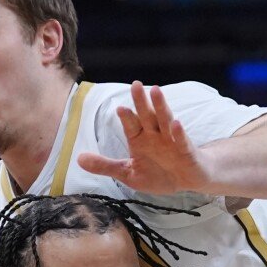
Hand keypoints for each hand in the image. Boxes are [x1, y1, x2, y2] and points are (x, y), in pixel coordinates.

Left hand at [77, 82, 212, 195]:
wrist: (187, 181)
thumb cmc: (158, 174)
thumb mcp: (128, 173)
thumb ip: (105, 165)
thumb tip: (79, 159)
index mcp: (140, 139)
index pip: (131, 125)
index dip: (127, 117)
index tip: (119, 108)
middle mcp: (155, 136)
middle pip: (147, 116)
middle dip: (141, 102)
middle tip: (135, 85)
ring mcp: (172, 141)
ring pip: (165, 120)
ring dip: (161, 107)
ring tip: (156, 91)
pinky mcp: (187, 151)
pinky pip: (182, 141)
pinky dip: (179, 133)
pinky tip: (176, 124)